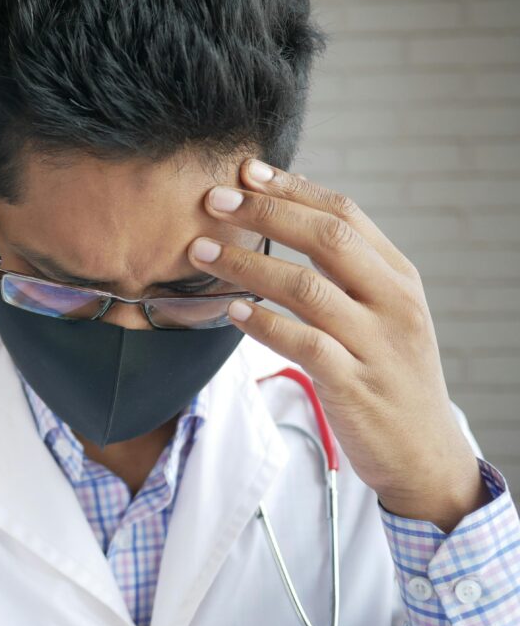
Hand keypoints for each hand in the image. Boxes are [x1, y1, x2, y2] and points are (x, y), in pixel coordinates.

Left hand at [188, 158, 490, 532]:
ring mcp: (376, 344)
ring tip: (201, 251)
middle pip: (326, 238)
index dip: (292, 188)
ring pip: (307, 288)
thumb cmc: (390, 375)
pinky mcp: (354, 385)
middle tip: (212, 200)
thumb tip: (295, 212)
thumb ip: (347, 269)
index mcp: (398, 276)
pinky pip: (304, 344)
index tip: (246, 171)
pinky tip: (233, 311)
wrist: (425, 454)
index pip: (345, 213)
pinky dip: (265, 323)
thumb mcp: (384, 313)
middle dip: (264, 212)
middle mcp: (393, 302)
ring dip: (247, 264)